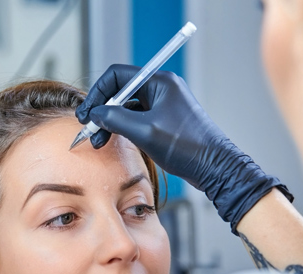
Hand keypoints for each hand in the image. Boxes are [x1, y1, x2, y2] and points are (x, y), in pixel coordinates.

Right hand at [76, 64, 291, 232]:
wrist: (216, 168)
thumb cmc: (188, 147)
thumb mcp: (145, 131)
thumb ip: (116, 118)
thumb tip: (95, 113)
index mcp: (160, 82)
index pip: (117, 76)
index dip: (98, 93)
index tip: (87, 114)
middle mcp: (162, 89)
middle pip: (121, 91)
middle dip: (103, 110)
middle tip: (90, 130)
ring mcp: (165, 106)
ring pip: (128, 108)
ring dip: (111, 122)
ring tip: (100, 142)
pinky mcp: (166, 122)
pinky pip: (138, 120)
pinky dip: (124, 129)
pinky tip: (117, 142)